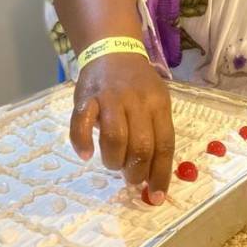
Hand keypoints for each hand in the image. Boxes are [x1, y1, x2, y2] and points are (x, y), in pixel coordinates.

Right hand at [69, 54, 174, 204]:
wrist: (112, 50)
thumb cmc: (137, 84)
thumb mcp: (156, 101)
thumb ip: (155, 131)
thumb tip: (153, 173)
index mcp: (159, 105)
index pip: (165, 145)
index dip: (160, 174)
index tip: (156, 196)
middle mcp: (137, 102)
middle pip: (141, 146)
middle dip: (135, 172)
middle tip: (130, 178)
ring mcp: (111, 98)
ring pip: (115, 138)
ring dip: (113, 161)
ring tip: (112, 163)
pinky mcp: (87, 97)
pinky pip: (82, 123)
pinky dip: (82, 142)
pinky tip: (86, 154)